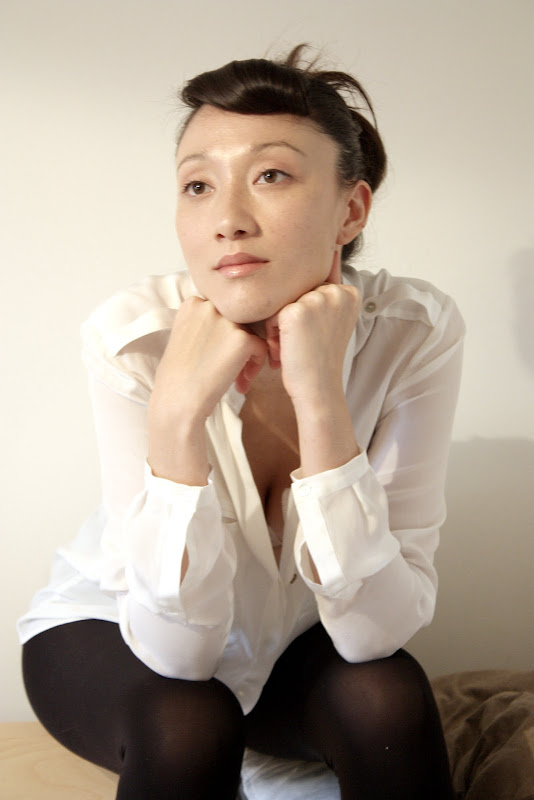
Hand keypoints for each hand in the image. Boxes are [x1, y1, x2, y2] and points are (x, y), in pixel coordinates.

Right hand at [152, 296, 267, 420]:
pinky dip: (256, 365)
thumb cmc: (177, 376)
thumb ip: (205, 325)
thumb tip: (229, 328)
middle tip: (229, 370)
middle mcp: (209, 306)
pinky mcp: (242, 339)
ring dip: (247, 357)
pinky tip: (242, 382)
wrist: (176, 399)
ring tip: (237, 381)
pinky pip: (261, 347)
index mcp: (193, 304)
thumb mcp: (184, 337)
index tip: (217, 356)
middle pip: (238, 321)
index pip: (222, 313)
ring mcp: (227, 321)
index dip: (223, 336)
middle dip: (236, 345)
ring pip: (251, 334)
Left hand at [264, 251, 360, 408]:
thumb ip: (328, 292)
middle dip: (292, 317)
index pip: (314, 286)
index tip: (317, 335)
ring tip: (294, 347)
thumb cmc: (321, 359)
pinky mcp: (296, 310)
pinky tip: (286, 349)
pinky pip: (270, 314)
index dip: (308, 312)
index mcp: (349, 292)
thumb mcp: (332, 322)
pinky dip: (272, 333)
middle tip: (304, 344)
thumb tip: (330, 254)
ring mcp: (317, 299)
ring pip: (282, 301)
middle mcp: (336, 292)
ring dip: (280, 325)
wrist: (318, 389)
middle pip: (296, 291)